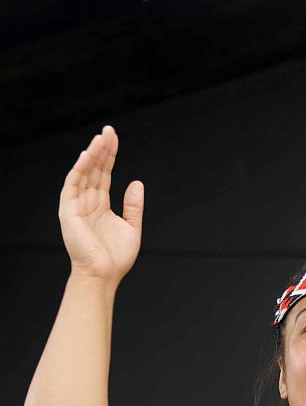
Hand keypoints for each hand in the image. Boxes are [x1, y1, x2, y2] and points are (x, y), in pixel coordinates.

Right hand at [58, 125, 143, 282]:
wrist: (104, 275)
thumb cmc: (117, 257)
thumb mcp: (132, 227)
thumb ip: (133, 205)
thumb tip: (137, 182)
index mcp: (100, 206)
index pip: (104, 174)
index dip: (109, 156)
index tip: (115, 138)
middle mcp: (86, 203)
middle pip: (94, 170)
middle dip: (101, 150)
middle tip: (109, 130)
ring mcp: (76, 206)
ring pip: (84, 173)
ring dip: (92, 155)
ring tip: (102, 137)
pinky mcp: (69, 211)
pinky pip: (72, 185)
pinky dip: (79, 170)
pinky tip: (88, 156)